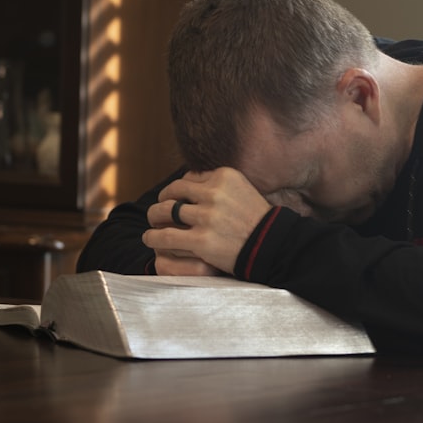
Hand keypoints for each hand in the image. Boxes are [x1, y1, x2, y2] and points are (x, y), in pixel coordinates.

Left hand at [143, 167, 271, 274]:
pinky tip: (150, 238)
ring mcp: (207, 217)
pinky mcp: (201, 240)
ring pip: (165, 211)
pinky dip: (154, 237)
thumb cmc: (257, 220)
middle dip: (163, 199)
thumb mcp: (242, 189)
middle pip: (174, 190)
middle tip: (158, 210)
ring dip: (154, 217)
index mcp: (224, 176)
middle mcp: (214, 193)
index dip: (180, 189)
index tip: (176, 198)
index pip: (190, 177)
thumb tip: (191, 180)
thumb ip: (219, 184)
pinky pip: (166, 236)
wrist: (273, 246)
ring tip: (152, 223)